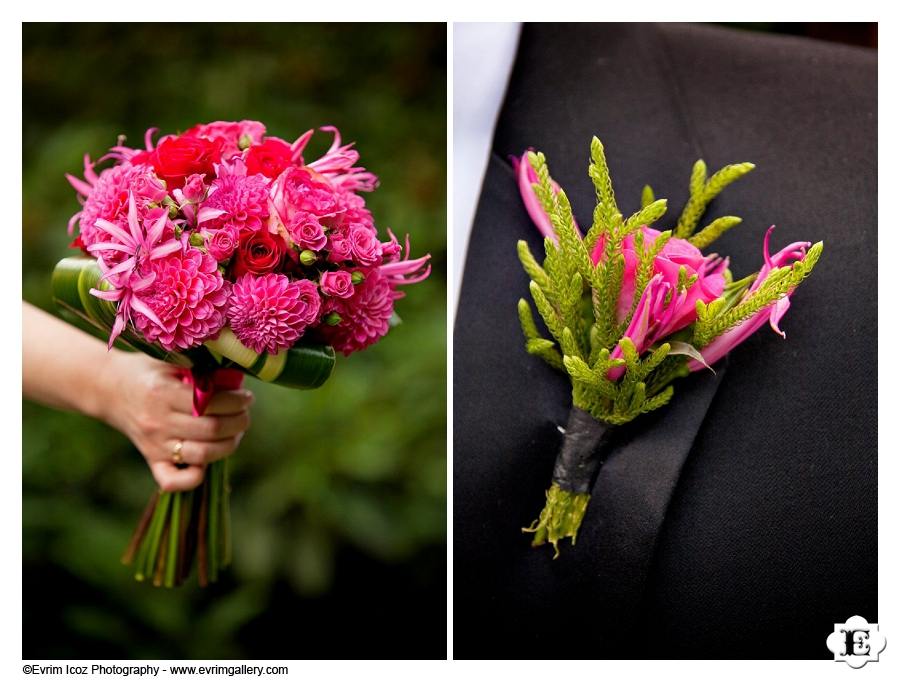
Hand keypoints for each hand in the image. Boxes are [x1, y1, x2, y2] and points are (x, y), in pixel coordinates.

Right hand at [98, 352, 253, 491]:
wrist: (109, 388)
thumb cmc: (149, 371)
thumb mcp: (171, 360)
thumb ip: (200, 370)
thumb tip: (237, 378)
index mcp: (162, 393)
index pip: (209, 403)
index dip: (236, 401)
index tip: (245, 396)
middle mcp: (158, 422)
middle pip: (211, 430)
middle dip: (238, 421)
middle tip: (245, 413)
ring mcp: (154, 444)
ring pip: (201, 455)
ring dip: (229, 444)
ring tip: (236, 430)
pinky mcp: (151, 459)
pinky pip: (173, 481)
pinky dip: (194, 478)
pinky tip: (209, 461)